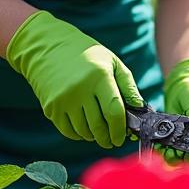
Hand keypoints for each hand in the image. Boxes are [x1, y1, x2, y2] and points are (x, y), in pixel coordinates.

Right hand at [6, 11, 144, 147]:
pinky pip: (68, 131)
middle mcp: (80, 89)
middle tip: (112, 141)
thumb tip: (139, 109)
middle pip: (99, 126)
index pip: (114, 112)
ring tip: (99, 133)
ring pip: (84, 131)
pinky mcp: (51, 107)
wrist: (48, 47)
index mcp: (99, 76)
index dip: (120, 129)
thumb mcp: (112, 63)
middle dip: (108, 138)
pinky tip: (85, 130)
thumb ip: (128, 87)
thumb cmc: (87, 56)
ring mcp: (63, 99)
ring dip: (94, 137)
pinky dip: (79, 135)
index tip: (122, 138)